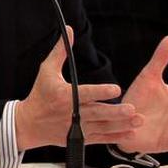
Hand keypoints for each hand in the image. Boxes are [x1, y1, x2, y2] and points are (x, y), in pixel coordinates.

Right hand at [15, 27, 141, 149]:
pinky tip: (130, 133)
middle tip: (131, 109)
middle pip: (97, 112)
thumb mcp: (47, 70)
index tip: (116, 89)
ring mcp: (76, 128)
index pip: (85, 93)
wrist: (30, 123)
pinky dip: (115, 136)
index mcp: (63, 96)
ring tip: (137, 120)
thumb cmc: (40, 93)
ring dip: (121, 124)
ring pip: (102, 127)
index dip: (101, 91)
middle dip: (115, 112)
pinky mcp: (79, 138)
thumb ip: (60, 51)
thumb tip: (70, 29)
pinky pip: (100, 138)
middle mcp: (71, 113)